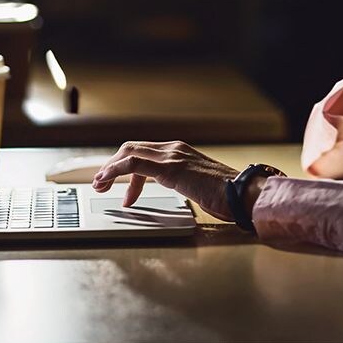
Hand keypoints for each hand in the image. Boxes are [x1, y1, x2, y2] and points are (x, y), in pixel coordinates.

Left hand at [92, 140, 242, 221]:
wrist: (243, 193)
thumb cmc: (227, 194)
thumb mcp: (199, 185)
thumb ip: (185, 183)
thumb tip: (178, 193)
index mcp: (181, 151)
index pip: (145, 152)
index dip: (126, 167)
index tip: (122, 189)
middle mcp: (174, 149)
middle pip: (132, 148)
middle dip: (112, 165)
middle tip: (102, 184)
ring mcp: (172, 156)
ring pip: (129, 152)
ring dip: (109, 168)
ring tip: (100, 185)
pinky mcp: (170, 168)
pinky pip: (134, 164)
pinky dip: (116, 171)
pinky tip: (107, 182)